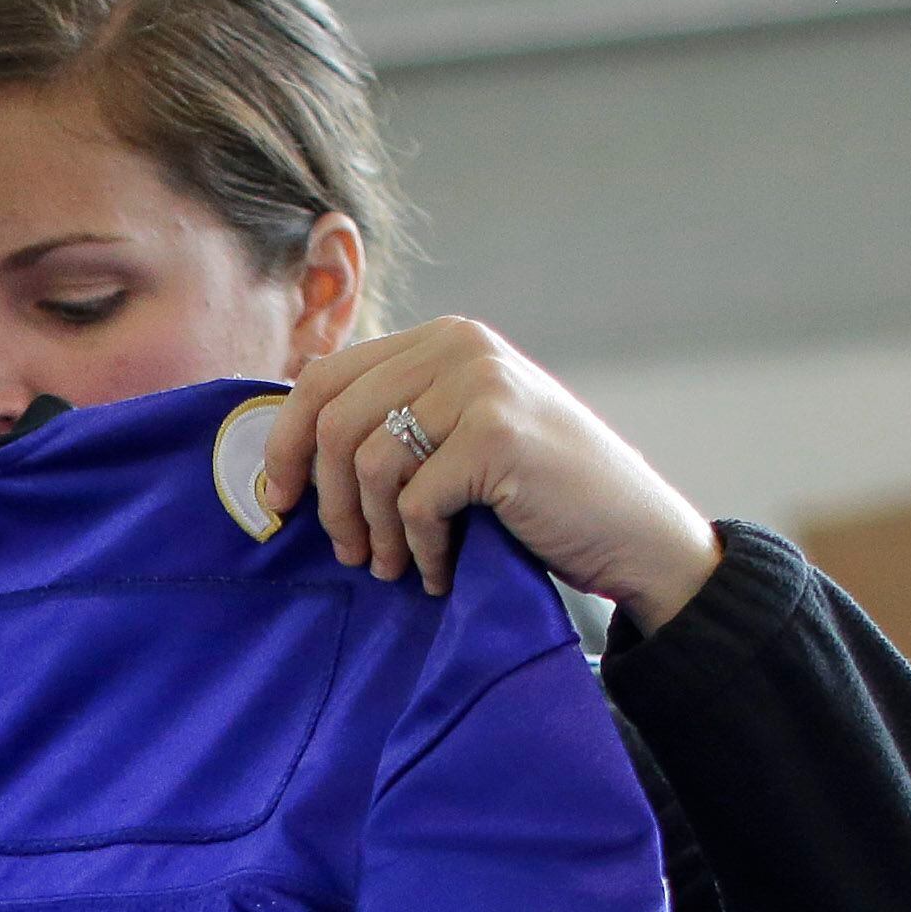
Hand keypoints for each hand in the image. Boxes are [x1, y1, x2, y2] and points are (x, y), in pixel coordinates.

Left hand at [257, 319, 723, 628]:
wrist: (634, 531)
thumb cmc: (539, 494)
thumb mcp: (461, 435)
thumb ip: (396, 420)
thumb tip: (289, 455)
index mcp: (443, 339)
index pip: (326, 376)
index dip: (285, 442)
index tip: (276, 500)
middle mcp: (461, 347)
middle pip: (335, 420)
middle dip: (328, 500)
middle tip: (348, 554)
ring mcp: (482, 386)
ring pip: (370, 464)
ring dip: (373, 532)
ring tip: (394, 568)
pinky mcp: (496, 437)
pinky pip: (414, 503)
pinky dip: (419, 550)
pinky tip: (441, 572)